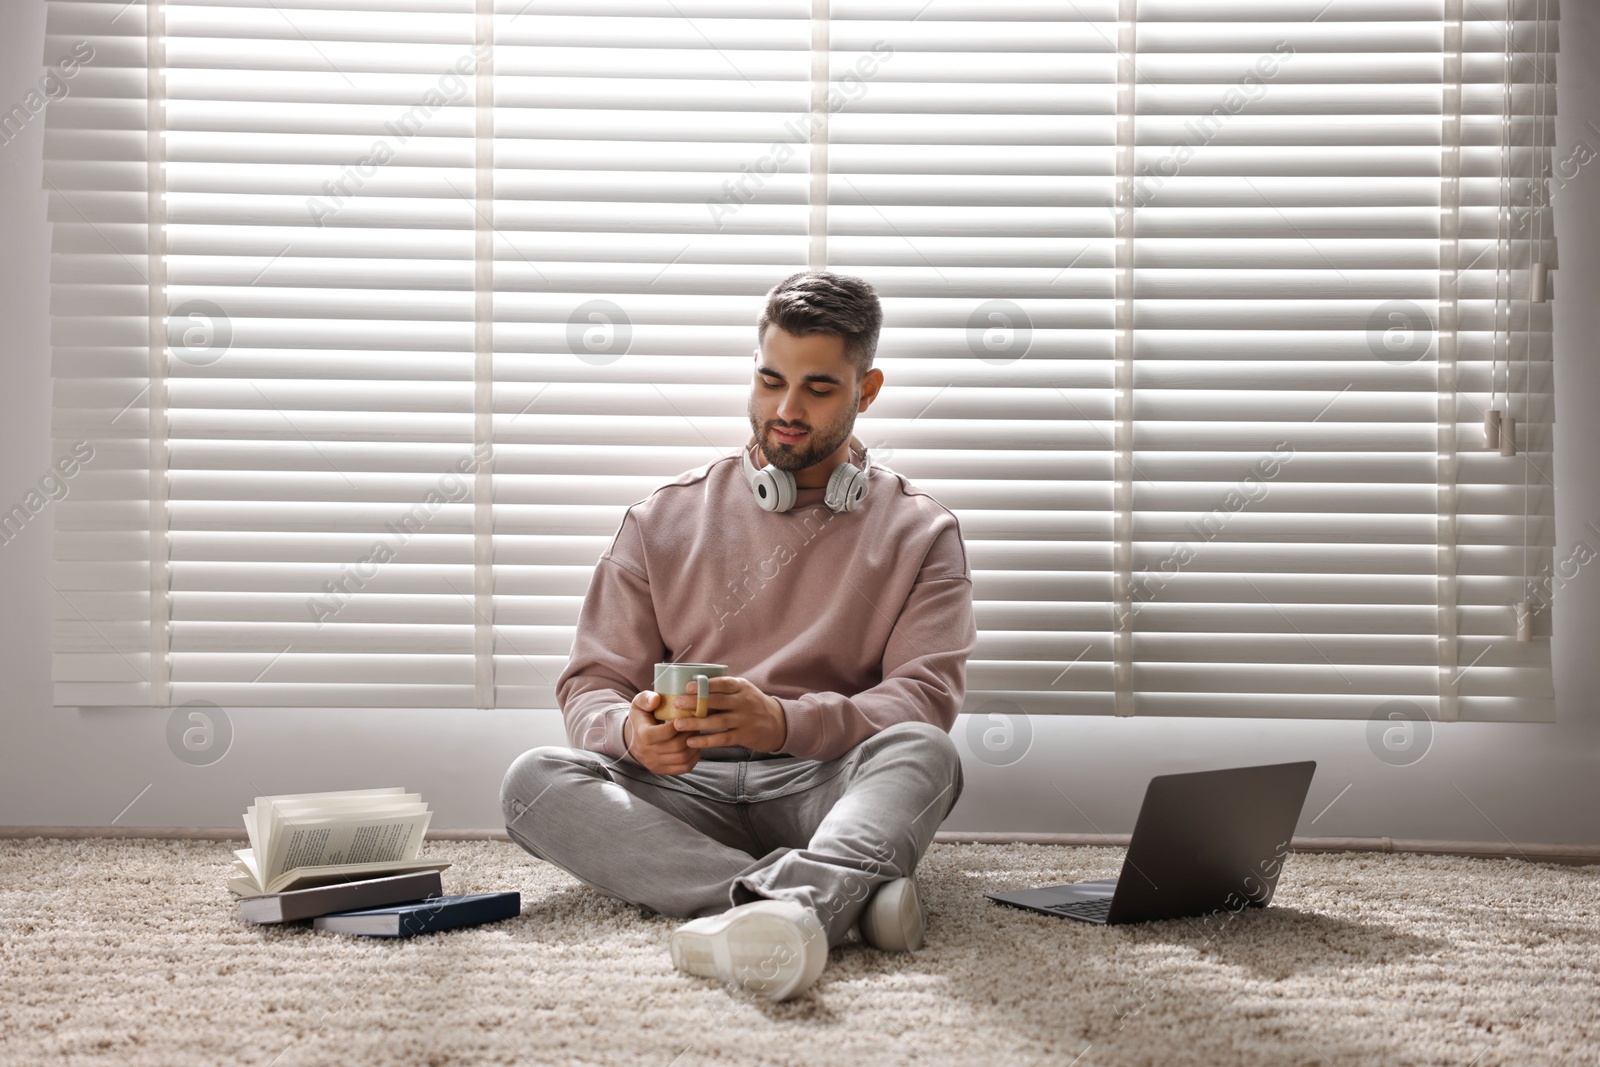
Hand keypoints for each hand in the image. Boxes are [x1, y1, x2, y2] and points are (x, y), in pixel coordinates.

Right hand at [621, 691, 701, 775]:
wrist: (633, 739)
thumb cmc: (641, 717)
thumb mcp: (638, 704)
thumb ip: (646, 699)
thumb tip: (657, 699)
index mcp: (642, 734)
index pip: (665, 732)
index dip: (680, 724)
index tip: (686, 715)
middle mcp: (647, 752)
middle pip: (677, 746)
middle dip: (690, 733)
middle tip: (696, 723)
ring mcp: (655, 764)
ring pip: (682, 758)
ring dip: (694, 745)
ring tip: (696, 733)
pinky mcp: (662, 770)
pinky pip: (684, 768)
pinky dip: (694, 757)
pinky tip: (695, 746)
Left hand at [668, 675, 787, 753]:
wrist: (779, 723)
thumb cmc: (753, 705)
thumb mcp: (744, 691)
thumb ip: (724, 690)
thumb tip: (693, 688)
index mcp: (742, 687)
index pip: (723, 683)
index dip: (705, 684)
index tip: (687, 687)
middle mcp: (744, 702)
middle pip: (717, 701)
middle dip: (695, 702)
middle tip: (677, 703)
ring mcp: (745, 719)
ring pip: (717, 721)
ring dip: (697, 723)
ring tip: (678, 724)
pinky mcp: (744, 736)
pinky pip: (722, 739)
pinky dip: (706, 741)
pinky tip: (691, 741)